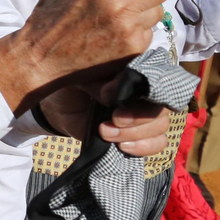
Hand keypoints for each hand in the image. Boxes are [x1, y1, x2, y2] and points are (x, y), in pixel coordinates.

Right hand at [7, 0, 167, 97]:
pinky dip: (137, 29)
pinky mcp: (135, 48)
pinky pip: (150, 31)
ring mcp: (129, 29)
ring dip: (143, 9)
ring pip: (157, 10)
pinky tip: (116, 31)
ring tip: (119, 13)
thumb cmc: (52, 13)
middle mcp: (120, 4)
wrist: (43, 56)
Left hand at [38, 86, 174, 157]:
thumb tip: (111, 94)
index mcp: (134, 72)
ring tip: (105, 132)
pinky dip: (142, 147)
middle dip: (138, 117)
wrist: (58, 106)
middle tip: (113, 119)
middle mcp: (145, 93)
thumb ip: (97, 81)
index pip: (153, 78)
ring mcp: (145, 115)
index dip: (137, 89)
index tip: (108, 95)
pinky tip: (122, 146)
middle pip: (161, 107)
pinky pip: (157, 143)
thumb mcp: (80, 75)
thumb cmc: (72, 82)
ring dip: (134, 133)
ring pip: (160, 126)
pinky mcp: (140, 135)